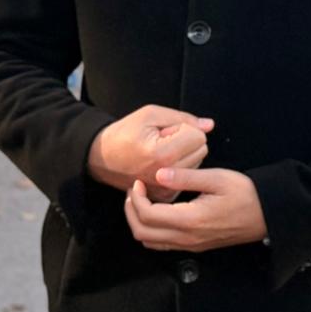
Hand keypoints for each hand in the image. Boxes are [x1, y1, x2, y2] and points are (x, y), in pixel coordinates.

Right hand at [88, 105, 213, 200]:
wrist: (100, 158)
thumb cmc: (124, 133)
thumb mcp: (150, 114)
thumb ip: (183, 118)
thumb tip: (209, 125)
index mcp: (162, 154)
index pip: (199, 137)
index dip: (183, 128)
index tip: (163, 131)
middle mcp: (166, 176)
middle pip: (201, 150)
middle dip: (186, 141)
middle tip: (162, 141)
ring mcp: (165, 189)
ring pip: (197, 164)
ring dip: (184, 155)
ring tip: (160, 153)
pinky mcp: (164, 197)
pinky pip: (187, 177)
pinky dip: (179, 169)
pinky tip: (161, 165)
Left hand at [123, 167, 267, 251]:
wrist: (267, 215)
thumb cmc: (245, 194)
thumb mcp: (217, 178)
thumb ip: (186, 177)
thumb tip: (158, 174)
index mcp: (189, 220)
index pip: (147, 216)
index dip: (136, 198)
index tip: (138, 182)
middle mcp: (186, 238)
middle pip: (142, 233)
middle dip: (131, 211)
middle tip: (135, 191)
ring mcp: (190, 246)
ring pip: (150, 242)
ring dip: (140, 222)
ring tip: (143, 200)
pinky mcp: (194, 246)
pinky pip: (163, 244)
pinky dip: (151, 229)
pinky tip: (159, 211)